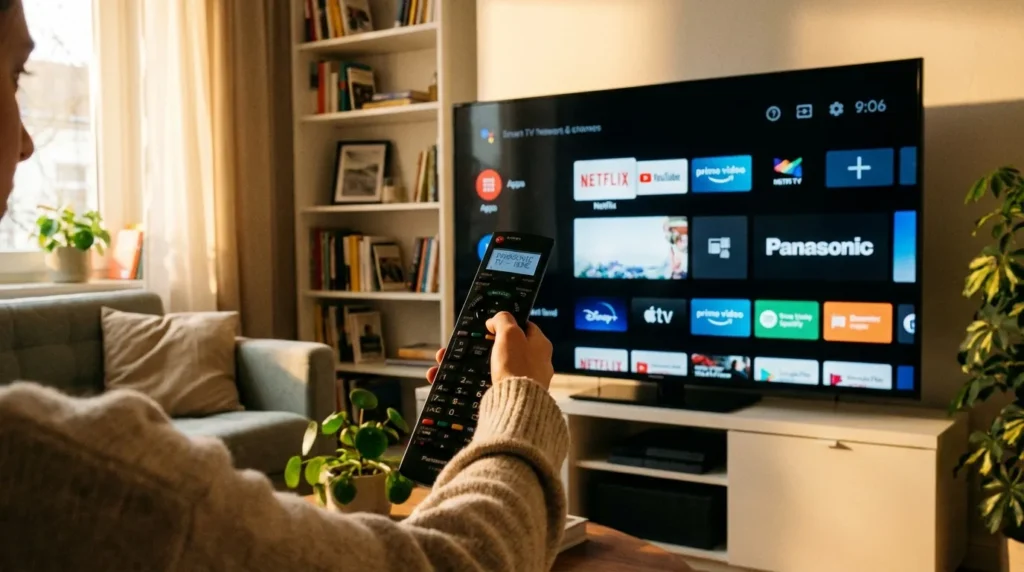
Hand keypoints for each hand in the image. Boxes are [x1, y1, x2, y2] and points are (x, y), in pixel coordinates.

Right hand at [424, 312, 553, 389]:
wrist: (517, 406)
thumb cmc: (517, 366)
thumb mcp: (510, 333)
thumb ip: (503, 320)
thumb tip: (495, 321)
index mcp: (541, 346)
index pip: (525, 327)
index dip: (507, 323)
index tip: (490, 325)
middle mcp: (536, 364)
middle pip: (506, 348)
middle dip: (482, 346)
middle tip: (466, 345)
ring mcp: (524, 381)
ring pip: (492, 367)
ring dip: (470, 364)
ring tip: (448, 364)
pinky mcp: (511, 397)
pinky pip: (487, 385)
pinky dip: (470, 382)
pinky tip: (453, 381)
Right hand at [487, 312, 553, 389]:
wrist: (518, 402)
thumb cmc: (516, 366)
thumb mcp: (508, 334)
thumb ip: (503, 320)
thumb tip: (496, 320)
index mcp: (543, 343)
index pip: (527, 325)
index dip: (509, 323)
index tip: (496, 327)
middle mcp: (545, 360)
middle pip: (523, 344)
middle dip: (507, 344)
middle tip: (492, 344)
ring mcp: (538, 377)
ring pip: (520, 362)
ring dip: (507, 361)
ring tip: (494, 362)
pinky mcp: (530, 392)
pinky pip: (517, 378)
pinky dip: (508, 376)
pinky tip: (498, 378)